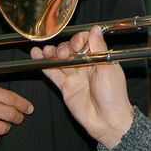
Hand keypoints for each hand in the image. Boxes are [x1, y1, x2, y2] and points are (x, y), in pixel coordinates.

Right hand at [31, 26, 133, 148]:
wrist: (107, 121)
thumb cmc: (114, 95)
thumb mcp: (108, 68)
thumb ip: (99, 48)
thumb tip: (96, 28)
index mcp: (98, 58)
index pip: (85, 42)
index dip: (78, 40)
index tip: (76, 44)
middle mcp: (86, 65)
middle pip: (70, 49)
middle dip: (64, 48)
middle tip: (63, 54)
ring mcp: (75, 75)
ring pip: (60, 60)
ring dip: (51, 53)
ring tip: (44, 51)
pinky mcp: (65, 87)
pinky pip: (53, 73)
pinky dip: (44, 64)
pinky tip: (36, 55)